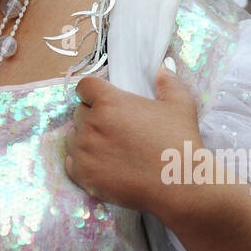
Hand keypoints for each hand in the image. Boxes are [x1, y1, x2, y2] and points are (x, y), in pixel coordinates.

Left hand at [63, 66, 202, 216]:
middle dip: (92, 116)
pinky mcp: (83, 174)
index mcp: (109, 101)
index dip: (93, 92)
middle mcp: (91, 123)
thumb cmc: (179, 142)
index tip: (102, 101)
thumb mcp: (180, 104)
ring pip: (73, 136)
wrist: (178, 184)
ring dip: (85, 138)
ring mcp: (84, 150)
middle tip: (113, 127)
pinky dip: (82, 161)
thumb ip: (168, 81)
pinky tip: (101, 164)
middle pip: (79, 112)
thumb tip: (163, 67)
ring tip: (107, 147)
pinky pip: (70, 161)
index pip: (84, 87)